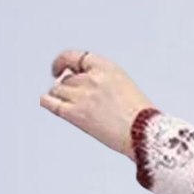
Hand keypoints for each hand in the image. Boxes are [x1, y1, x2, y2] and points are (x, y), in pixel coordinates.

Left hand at [39, 50, 153, 160]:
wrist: (147, 135)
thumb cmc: (141, 116)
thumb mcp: (124, 86)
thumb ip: (100, 80)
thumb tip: (69, 79)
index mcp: (107, 68)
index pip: (74, 57)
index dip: (63, 62)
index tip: (59, 69)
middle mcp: (92, 78)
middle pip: (66, 78)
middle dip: (68, 87)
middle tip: (75, 98)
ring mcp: (82, 96)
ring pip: (57, 90)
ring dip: (61, 96)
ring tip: (72, 107)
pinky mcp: (75, 114)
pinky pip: (49, 102)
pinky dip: (46, 101)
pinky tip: (47, 102)